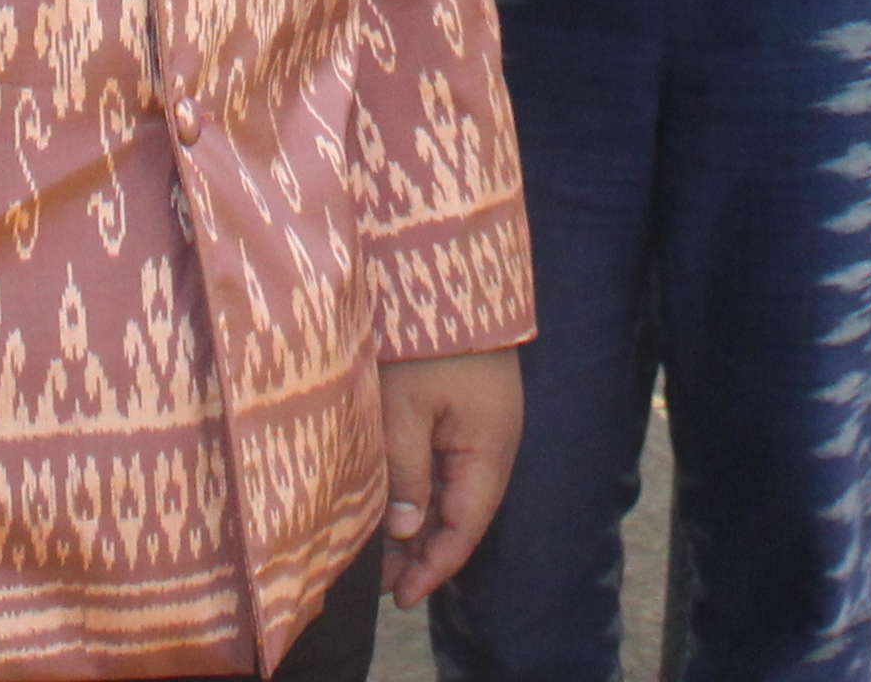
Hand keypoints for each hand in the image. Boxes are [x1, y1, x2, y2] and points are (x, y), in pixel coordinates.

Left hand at [375, 349, 522, 604]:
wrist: (446, 271)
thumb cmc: (423, 339)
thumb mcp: (402, 410)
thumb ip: (404, 473)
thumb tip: (403, 531)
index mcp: (488, 450)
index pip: (465, 527)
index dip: (434, 566)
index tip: (401, 598)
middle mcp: (493, 443)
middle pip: (459, 513)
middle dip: (420, 550)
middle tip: (377, 582)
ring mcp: (481, 424)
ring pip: (451, 490)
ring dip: (418, 520)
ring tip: (377, 550)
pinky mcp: (466, 407)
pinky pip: (446, 463)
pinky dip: (421, 488)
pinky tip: (393, 501)